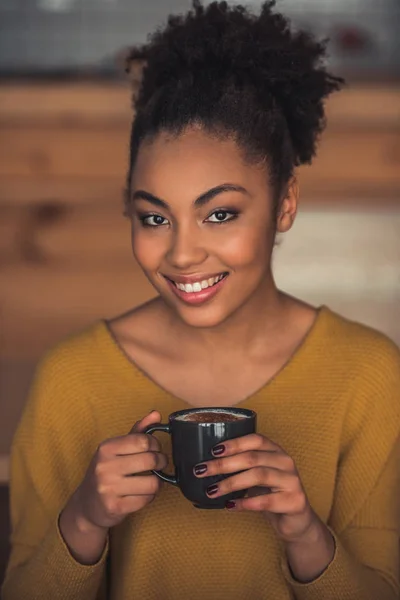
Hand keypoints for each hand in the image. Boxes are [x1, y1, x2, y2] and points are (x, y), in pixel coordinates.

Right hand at [70, 410, 166, 530]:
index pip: (143, 440)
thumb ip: (138, 431)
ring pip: (152, 482)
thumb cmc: (106, 472)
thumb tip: (156, 414)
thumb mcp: (117, 449)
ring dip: (156, 482)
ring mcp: (109, 488)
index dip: (156, 444)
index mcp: (106, 448)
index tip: (155, 449)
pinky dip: (149, 496)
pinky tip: (141, 494)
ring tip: (150, 480)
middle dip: (161, 462)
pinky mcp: (115, 507)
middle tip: (159, 464)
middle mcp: (105, 467)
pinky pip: (147, 499)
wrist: (86, 505)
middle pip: (151, 460)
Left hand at [194, 433, 318, 543]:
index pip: (255, 440)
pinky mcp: (294, 501)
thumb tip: (207, 465)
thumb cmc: (271, 494)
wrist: (296, 521)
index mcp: (276, 451)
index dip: (234, 443)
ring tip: (212, 491)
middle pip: (252, 458)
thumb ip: (242, 467)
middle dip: (224, 464)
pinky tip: (230, 506)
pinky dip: (245, 503)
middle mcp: (285, 462)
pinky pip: (265, 501)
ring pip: (258, 476)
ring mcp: (292, 481)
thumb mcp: (258, 476)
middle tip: (202, 471)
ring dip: (231, 483)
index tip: (213, 450)